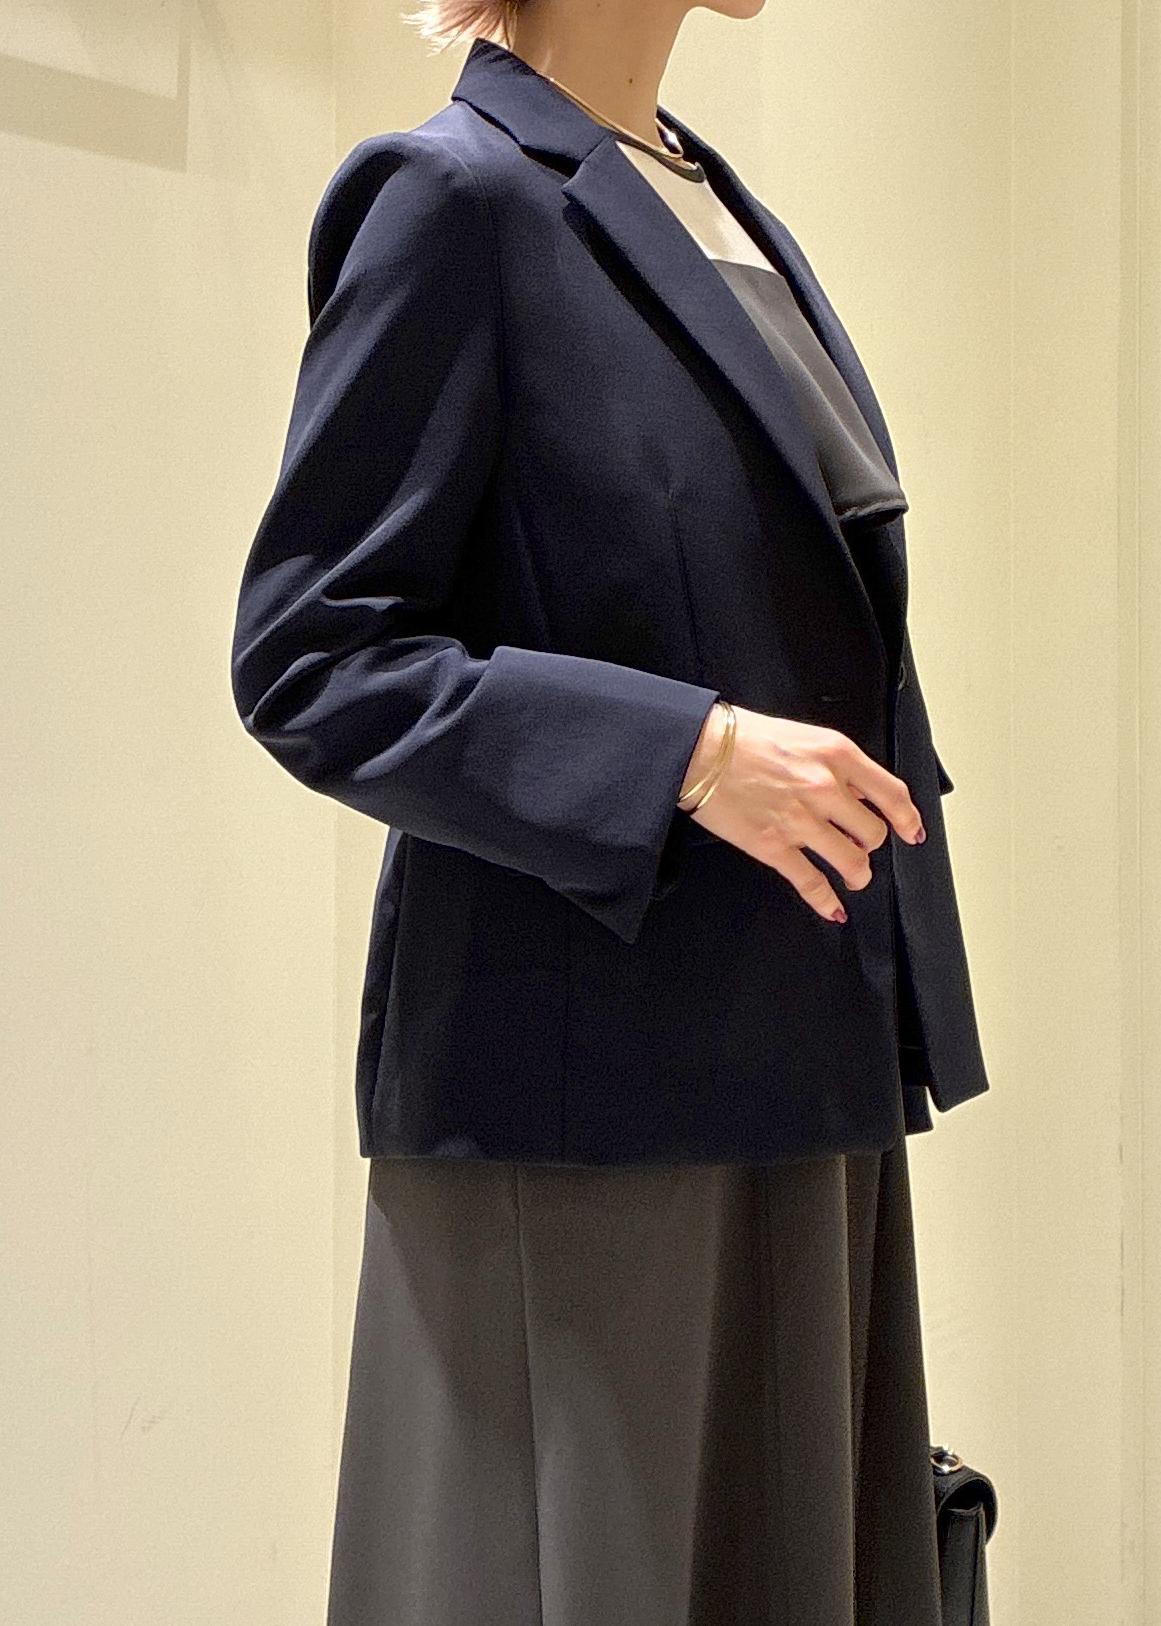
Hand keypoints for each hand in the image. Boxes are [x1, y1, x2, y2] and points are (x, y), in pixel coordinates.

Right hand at [679, 702, 925, 922]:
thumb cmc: (743, 738)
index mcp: (837, 756)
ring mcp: (801, 821)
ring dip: (858, 874)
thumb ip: (835, 764)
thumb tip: (856, 792)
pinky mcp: (774, 847)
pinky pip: (811, 882)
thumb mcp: (803, 736)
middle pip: (873, 833)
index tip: (911, 831)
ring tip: (855, 876)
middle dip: (870, 844)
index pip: (892, 794)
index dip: (907, 818)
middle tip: (863, 846)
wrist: (698, 749)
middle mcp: (825, 788)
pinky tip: (833, 909)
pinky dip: (826, 901)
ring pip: (852, 862)